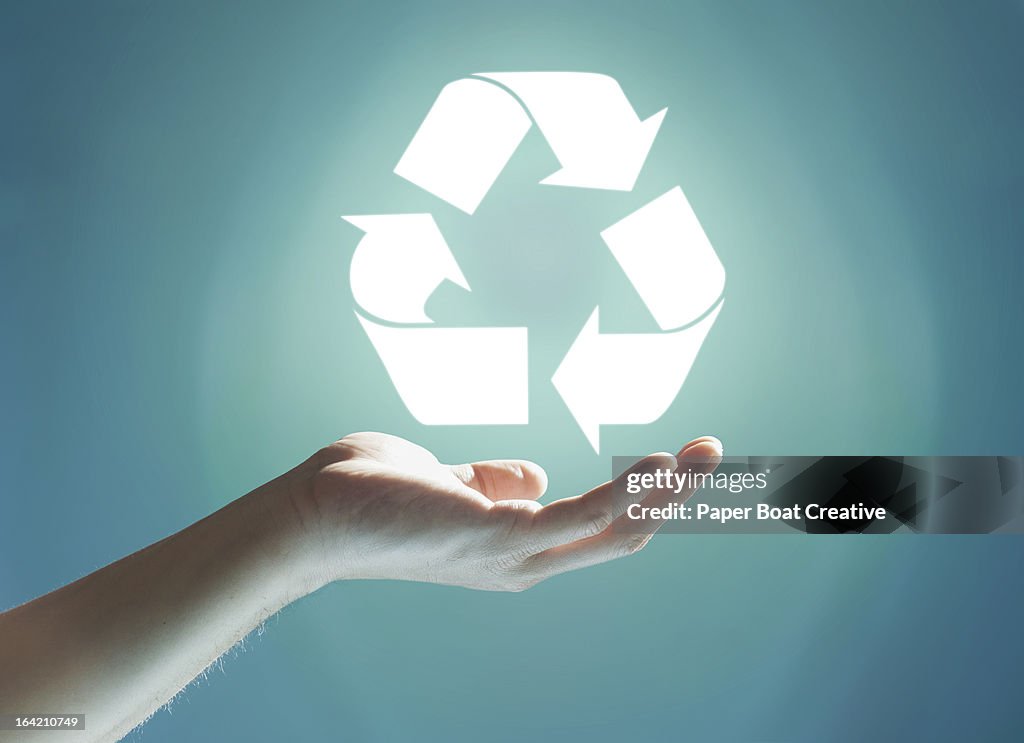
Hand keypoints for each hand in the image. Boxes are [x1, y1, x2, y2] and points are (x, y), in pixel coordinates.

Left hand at [291, 432, 722, 591]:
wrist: (313, 514)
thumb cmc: (374, 495)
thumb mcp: (452, 483)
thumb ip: (493, 481)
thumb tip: (533, 475)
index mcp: (515, 550)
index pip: (596, 531)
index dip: (642, 501)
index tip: (676, 464)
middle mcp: (523, 563)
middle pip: (620, 537)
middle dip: (673, 500)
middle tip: (715, 457)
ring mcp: (513, 555)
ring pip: (613, 530)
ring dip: (666, 492)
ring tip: (707, 454)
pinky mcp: (498, 534)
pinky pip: (579, 513)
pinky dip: (626, 491)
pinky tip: (657, 463)